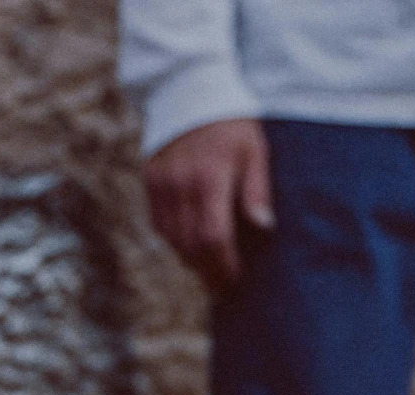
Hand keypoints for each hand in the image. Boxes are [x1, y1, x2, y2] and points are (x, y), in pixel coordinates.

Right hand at [143, 119, 273, 291]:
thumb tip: (264, 227)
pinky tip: (189, 246)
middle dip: (208, 272)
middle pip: (190, 246)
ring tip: (209, 271)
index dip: (224, 266)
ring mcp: (160, 184)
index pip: (213, 238)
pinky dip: (174, 240)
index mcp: (209, 179)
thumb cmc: (231, 122)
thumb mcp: (254, 150)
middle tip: (224, 287)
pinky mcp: (149, 181)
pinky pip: (158, 223)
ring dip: (190, 260)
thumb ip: (257, 189)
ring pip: (171, 239)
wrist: (189, 87)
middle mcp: (179, 185)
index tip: (236, 281)